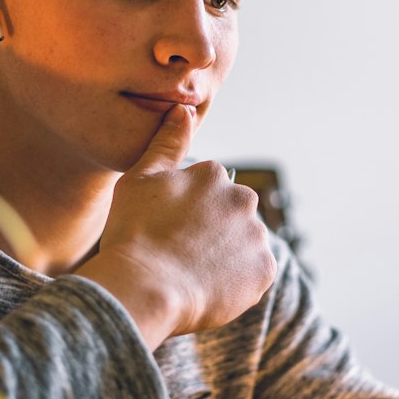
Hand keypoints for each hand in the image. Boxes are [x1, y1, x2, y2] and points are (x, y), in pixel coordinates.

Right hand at [78, 106, 276, 348]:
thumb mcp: (140, 178)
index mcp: (213, 175)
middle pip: (229, 215)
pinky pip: (252, 275)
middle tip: (179, 253)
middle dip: (211, 230)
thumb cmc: (134, 233)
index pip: (206, 191)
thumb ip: (167, 143)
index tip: (166, 230)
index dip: (184, 213)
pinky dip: (235, 281)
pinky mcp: (264, 271)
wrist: (145, 289)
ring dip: (224, 255)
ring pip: (241, 244)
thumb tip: (184, 109)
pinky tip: (206, 287)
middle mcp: (243, 200)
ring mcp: (256, 237)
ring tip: (191, 273)